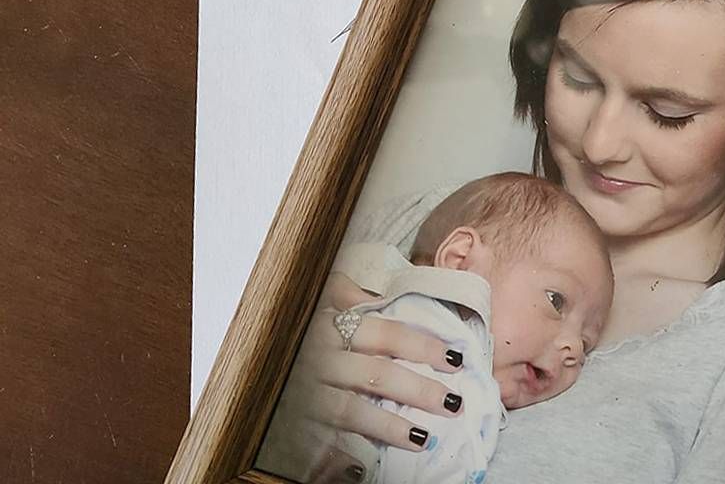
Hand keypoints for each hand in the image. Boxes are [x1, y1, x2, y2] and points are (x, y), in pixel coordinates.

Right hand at [264, 272, 465, 470]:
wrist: (234, 340)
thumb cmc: (291, 325)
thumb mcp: (313, 299)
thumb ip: (344, 293)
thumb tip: (376, 296)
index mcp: (330, 327)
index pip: (386, 335)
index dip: (423, 347)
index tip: (456, 360)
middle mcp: (319, 360)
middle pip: (378, 375)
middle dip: (419, 390)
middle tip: (453, 404)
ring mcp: (304, 393)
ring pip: (352, 411)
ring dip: (389, 427)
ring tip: (422, 439)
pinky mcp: (289, 421)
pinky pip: (316, 442)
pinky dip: (338, 457)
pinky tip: (361, 466)